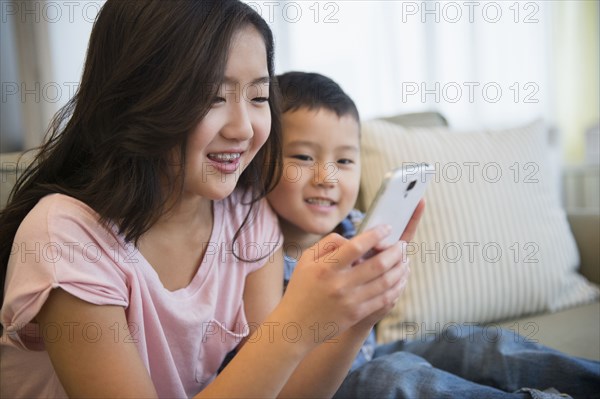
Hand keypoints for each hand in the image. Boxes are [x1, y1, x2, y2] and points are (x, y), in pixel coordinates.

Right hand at [278, 225, 408, 347]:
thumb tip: (351, 238)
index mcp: (326, 267)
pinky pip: (384, 299)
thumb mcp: (306, 260)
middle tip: (403, 244)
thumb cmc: (301, 289)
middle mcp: (340, 284)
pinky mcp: (357, 314)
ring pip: (385, 282)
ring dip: (400, 269)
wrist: (296, 325)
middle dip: (395, 252)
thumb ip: (328, 244)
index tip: (387, 228)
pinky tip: (400, 279)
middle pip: (377, 264)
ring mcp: (350, 301)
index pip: (356, 246)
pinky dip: (396, 287)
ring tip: (406, 260)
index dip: (375, 235)